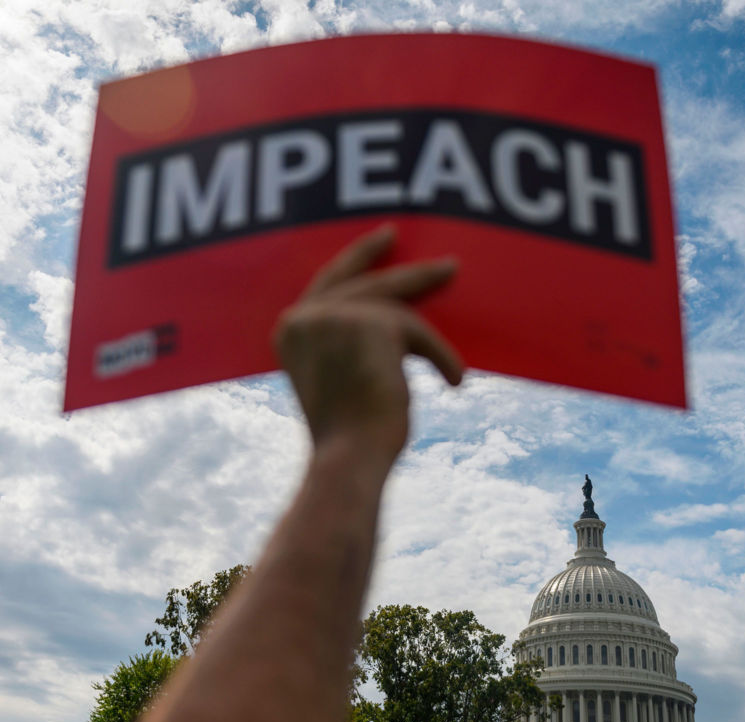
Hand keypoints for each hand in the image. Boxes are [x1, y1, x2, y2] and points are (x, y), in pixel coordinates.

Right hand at [274, 225, 462, 463]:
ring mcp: (337, 315)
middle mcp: (305, 316)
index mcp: (290, 331)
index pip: (327, 283)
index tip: (384, 241)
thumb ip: (348, 346)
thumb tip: (393, 328)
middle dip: (403, 266)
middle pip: (360, 276)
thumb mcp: (339, 380)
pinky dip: (438, 357)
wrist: (350, 458)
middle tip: (439, 259)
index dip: (358, 260)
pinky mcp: (373, 322)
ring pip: (395, 306)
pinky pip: (418, 331)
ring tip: (454, 359)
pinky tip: (452, 381)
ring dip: (427, 336)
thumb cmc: (349, 436)